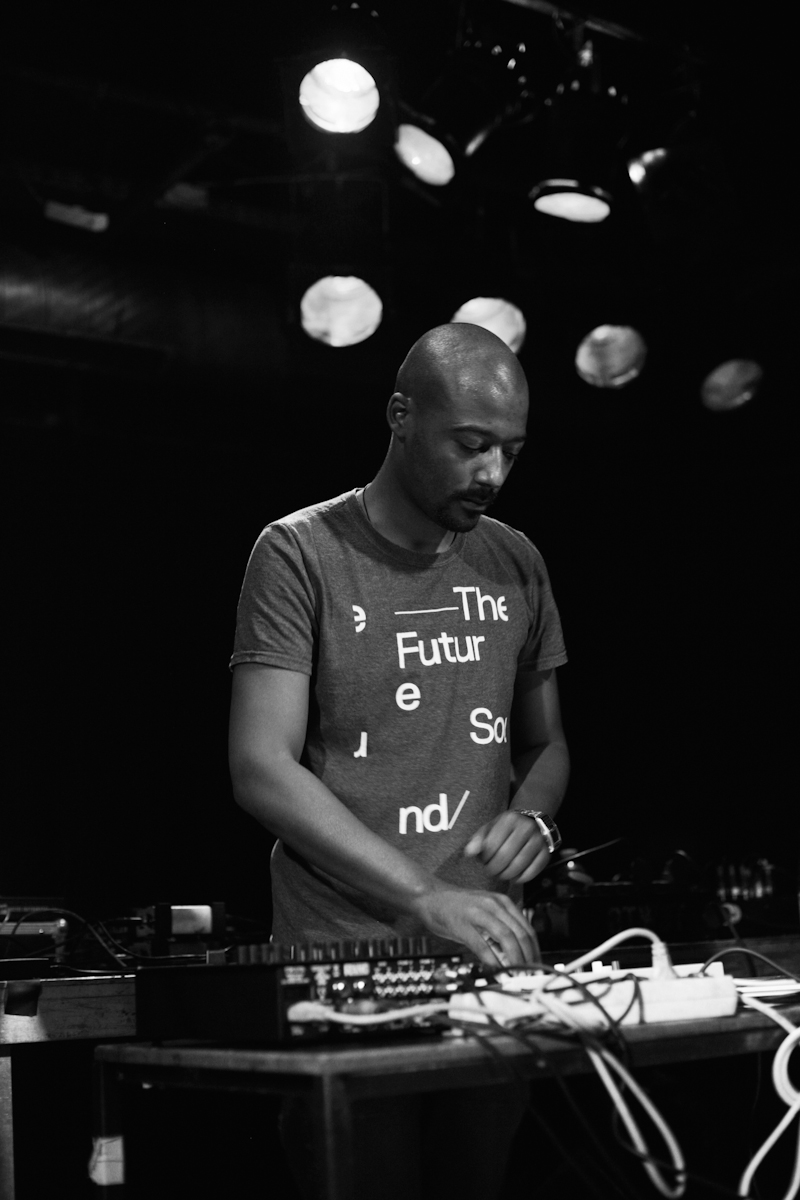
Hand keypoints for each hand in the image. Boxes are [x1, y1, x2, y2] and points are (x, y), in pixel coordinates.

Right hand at [410, 884, 536, 968]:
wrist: (430, 896)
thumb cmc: (458, 908)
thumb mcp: (486, 913)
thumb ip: (502, 930)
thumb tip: (517, 956)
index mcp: (502, 902)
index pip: (527, 928)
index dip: (535, 950)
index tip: (537, 966)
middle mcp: (494, 905)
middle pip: (520, 934)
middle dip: (528, 958)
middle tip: (530, 975)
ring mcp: (478, 913)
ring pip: (506, 938)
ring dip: (515, 960)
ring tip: (517, 975)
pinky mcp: (463, 925)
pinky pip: (483, 946)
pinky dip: (493, 961)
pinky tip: (497, 971)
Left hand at [463, 811, 550, 884]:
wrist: (531, 823)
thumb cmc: (505, 829)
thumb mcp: (490, 828)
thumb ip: (477, 840)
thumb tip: (469, 853)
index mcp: (509, 819)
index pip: (492, 845)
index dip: (485, 858)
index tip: (483, 861)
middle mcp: (526, 828)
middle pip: (505, 856)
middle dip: (494, 869)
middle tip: (490, 871)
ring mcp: (538, 841)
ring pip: (518, 865)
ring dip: (506, 875)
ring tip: (500, 874)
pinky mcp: (546, 854)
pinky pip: (532, 872)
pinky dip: (521, 879)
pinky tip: (514, 877)